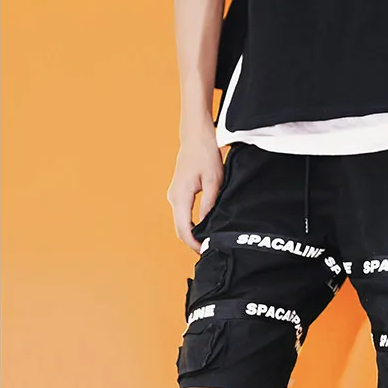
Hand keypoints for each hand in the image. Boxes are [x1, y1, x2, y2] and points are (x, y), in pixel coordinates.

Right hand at [167, 127, 224, 251]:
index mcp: (181, 195)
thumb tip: (207, 224)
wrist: (196, 137)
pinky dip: (190, 225)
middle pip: (179, 229)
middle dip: (192, 242)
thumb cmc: (205, 154)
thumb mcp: (213, 180)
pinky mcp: (178, 193)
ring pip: (180, 223)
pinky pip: (182, 215)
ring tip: (207, 241)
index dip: (193, 243)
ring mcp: (174, 195)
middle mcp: (173, 197)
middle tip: (208, 250)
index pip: (183, 228)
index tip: (204, 251)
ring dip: (191, 234)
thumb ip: (209, 204)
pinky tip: (202, 228)